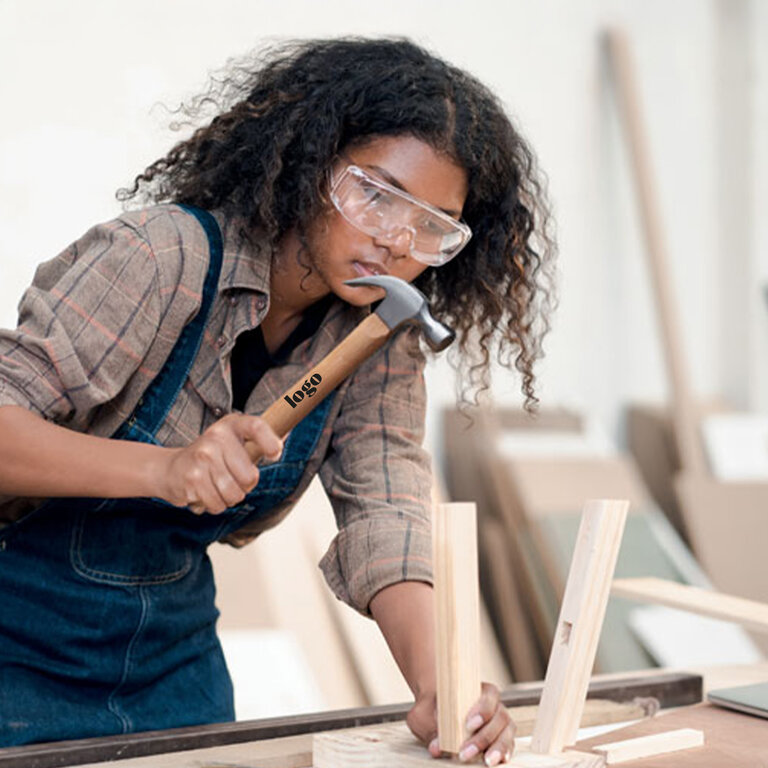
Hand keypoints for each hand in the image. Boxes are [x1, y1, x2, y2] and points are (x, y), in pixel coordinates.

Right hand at [157, 414, 282, 513]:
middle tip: (231, 478)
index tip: (275, 454)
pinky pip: (218, 505)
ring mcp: (202, 457)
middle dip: (244, 486)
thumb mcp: (233, 442)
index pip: (256, 426)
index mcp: (231, 425)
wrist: (170, 468)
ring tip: (217, 486)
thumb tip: (287, 434)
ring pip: (234, 494)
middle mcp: (216, 437)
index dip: (269, 440)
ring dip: (229, 498)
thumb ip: (258, 440)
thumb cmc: (211, 457)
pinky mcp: (192, 478)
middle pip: (250, 477)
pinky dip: (214, 505)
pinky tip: (204, 492)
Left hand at [407, 683, 515, 764]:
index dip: (483, 709)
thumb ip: (429, 726)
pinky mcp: (501, 739)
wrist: (436, 711)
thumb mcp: (426, 713)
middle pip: (500, 718)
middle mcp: (495, 706)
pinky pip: (508, 746)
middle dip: (485, 737)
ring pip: (507, 733)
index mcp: (482, 691)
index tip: (469, 724)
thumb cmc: (433, 708)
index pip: (489, 696)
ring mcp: (500, 723)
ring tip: (487, 762)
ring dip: (498, 748)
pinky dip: (505, 753)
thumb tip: (435, 748)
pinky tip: (497, 761)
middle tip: (465, 753)